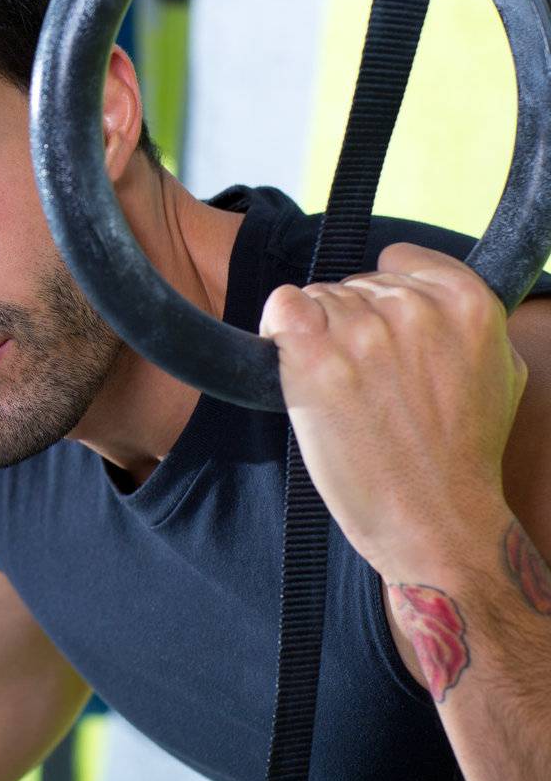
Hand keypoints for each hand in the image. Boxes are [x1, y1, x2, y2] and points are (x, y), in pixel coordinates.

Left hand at [258, 242, 525, 575]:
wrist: (434, 518)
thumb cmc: (462, 454)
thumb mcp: (500, 370)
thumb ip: (466, 319)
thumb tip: (424, 286)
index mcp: (467, 300)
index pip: (397, 262)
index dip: (385, 300)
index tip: (390, 340)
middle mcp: (414, 306)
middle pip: (352, 284)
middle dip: (353, 326)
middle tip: (372, 385)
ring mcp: (362, 330)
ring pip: (316, 300)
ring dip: (319, 338)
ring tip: (348, 393)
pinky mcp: (314, 356)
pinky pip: (281, 306)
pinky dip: (280, 330)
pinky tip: (301, 368)